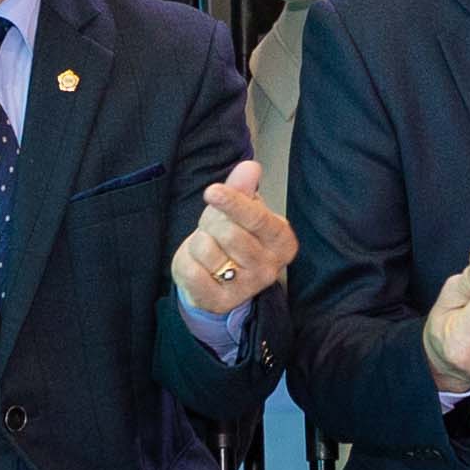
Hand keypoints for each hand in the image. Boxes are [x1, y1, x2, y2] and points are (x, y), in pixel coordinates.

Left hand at [171, 162, 292, 312]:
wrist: (220, 277)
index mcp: (282, 242)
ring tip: (208, 247)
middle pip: (228, 233)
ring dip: (198, 242)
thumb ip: (244, 188)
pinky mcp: (220, 302)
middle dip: (212, 223)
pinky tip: (198, 265)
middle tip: (214, 227)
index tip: (212, 191)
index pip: (257, 218)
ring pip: (207, 250)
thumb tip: (250, 167)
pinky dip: (186, 262)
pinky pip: (192, 272)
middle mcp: (270, 268)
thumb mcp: (240, 210)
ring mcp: (246, 288)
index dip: (233, 203)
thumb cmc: (234, 237)